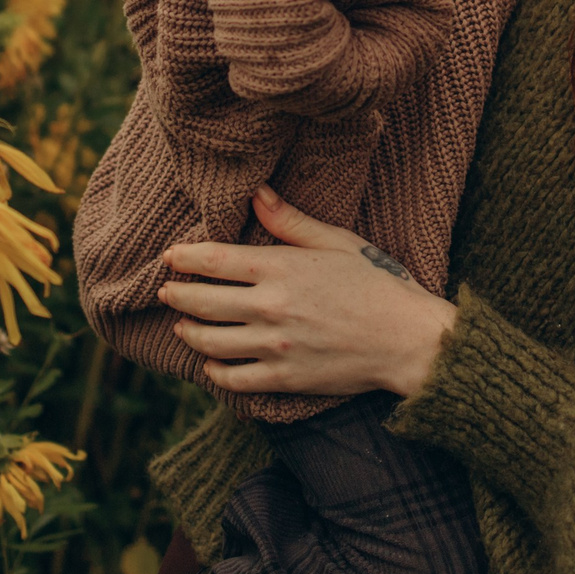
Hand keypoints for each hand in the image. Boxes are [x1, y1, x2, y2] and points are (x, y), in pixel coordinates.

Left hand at [158, 188, 457, 398]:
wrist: (407, 339)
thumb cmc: (377, 284)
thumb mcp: (336, 242)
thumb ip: (290, 221)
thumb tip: (255, 193)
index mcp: (281, 267)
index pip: (214, 260)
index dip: (184, 258)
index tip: (170, 257)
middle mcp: (270, 306)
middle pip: (201, 302)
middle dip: (177, 295)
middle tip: (166, 291)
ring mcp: (274, 346)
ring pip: (210, 342)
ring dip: (189, 332)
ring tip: (182, 325)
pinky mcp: (283, 378)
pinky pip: (232, 379)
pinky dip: (214, 372)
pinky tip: (212, 364)